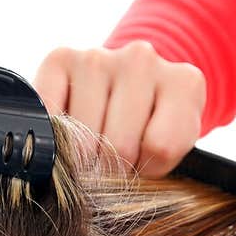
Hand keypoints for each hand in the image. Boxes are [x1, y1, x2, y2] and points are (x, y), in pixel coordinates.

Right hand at [32, 42, 204, 176]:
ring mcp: (98, 57)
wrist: (118, 94)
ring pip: (84, 139)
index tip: (144, 162)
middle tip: (113, 159)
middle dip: (112, 168)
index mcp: (183, 83)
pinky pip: (51, 119)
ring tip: (93, 144)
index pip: (161, 147)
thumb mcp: (170, 152)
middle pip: (119, 145)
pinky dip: (53, 137)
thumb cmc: (147, 131)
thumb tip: (102, 178)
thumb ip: (157, 160)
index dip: (147, 170)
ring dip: (83, 156)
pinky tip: (67, 130)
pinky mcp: (60, 59)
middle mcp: (141, 58)